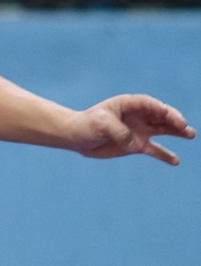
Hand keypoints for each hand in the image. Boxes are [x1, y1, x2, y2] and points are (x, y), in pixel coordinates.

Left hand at [69, 94, 194, 165]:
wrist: (76, 137)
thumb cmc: (86, 125)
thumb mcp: (100, 124)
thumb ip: (118, 131)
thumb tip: (135, 144)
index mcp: (129, 104)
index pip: (150, 104)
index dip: (162, 109)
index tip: (170, 116)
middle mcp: (138, 115)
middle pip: (160, 115)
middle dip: (173, 119)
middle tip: (185, 126)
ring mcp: (138, 130)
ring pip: (162, 129)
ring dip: (176, 132)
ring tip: (190, 134)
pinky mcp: (136, 145)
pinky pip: (154, 150)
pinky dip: (164, 155)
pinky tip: (176, 161)